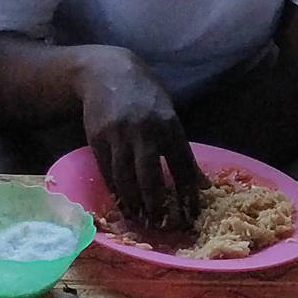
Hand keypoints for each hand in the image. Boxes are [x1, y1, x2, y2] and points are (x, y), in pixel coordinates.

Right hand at [76, 51, 201, 229]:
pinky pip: (107, 172)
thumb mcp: (167, 113)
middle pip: (151, 177)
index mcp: (169, 124)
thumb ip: (179, 146)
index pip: (182, 165)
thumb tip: (199, 182)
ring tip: (140, 219)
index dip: (188, 193)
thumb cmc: (144, 95)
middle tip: (161, 224)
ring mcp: (119, 134)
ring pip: (126, 178)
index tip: (191, 214)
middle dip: (156, 205)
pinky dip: (116, 191)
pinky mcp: (97, 138)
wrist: (107, 72)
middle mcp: (145, 130)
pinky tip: (122, 203)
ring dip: (134, 203)